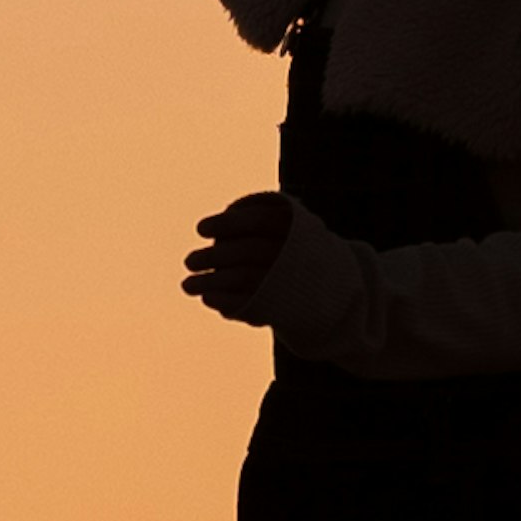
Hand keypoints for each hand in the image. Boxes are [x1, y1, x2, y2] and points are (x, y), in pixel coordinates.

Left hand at [182, 191, 298, 322]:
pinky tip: (208, 299)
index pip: (259, 220)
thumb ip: (261, 215)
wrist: (334, 292)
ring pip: (245, 278)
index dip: (227, 224)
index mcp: (298, 229)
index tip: (200, 229)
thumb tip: (228, 213)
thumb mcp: (289, 225)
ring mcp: (291, 281)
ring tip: (187, 286)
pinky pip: (251, 304)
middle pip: (248, 251)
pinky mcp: (285, 307)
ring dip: (211, 282)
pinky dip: (226, 302)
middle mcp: (297, 254)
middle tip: (188, 261)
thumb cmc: (297, 251)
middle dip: (213, 256)